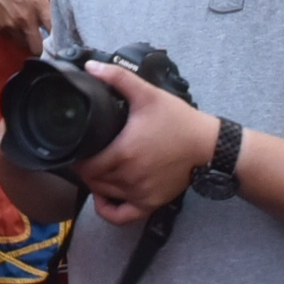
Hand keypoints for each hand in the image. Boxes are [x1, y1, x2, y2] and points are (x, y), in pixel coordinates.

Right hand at [0, 0, 54, 55]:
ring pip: (24, 45)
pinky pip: (11, 37)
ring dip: (28, 40)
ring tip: (29, 30)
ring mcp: (11, 26)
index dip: (59, 37)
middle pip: (38, 48)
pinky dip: (15, 33)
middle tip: (44, 39)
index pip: (54, 31)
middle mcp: (26, 19)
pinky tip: (14, 22)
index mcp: (38, 5)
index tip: (60, 38)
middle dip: (42, 47)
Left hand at [67, 60, 216, 223]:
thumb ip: (118, 78)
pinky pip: (121, 217)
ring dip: (94, 184)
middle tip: (84, 154)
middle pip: (92, 180)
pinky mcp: (151, 204)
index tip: (76, 147)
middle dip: (84, 168)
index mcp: (124, 153)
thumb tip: (90, 66)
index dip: (76, 157)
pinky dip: (108, 209)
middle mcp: (130, 177)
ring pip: (103, 195)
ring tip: (95, 168)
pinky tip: (104, 197)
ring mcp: (140, 193)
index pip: (86, 165)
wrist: (207, 146)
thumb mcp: (147, 94)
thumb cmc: (177, 120)